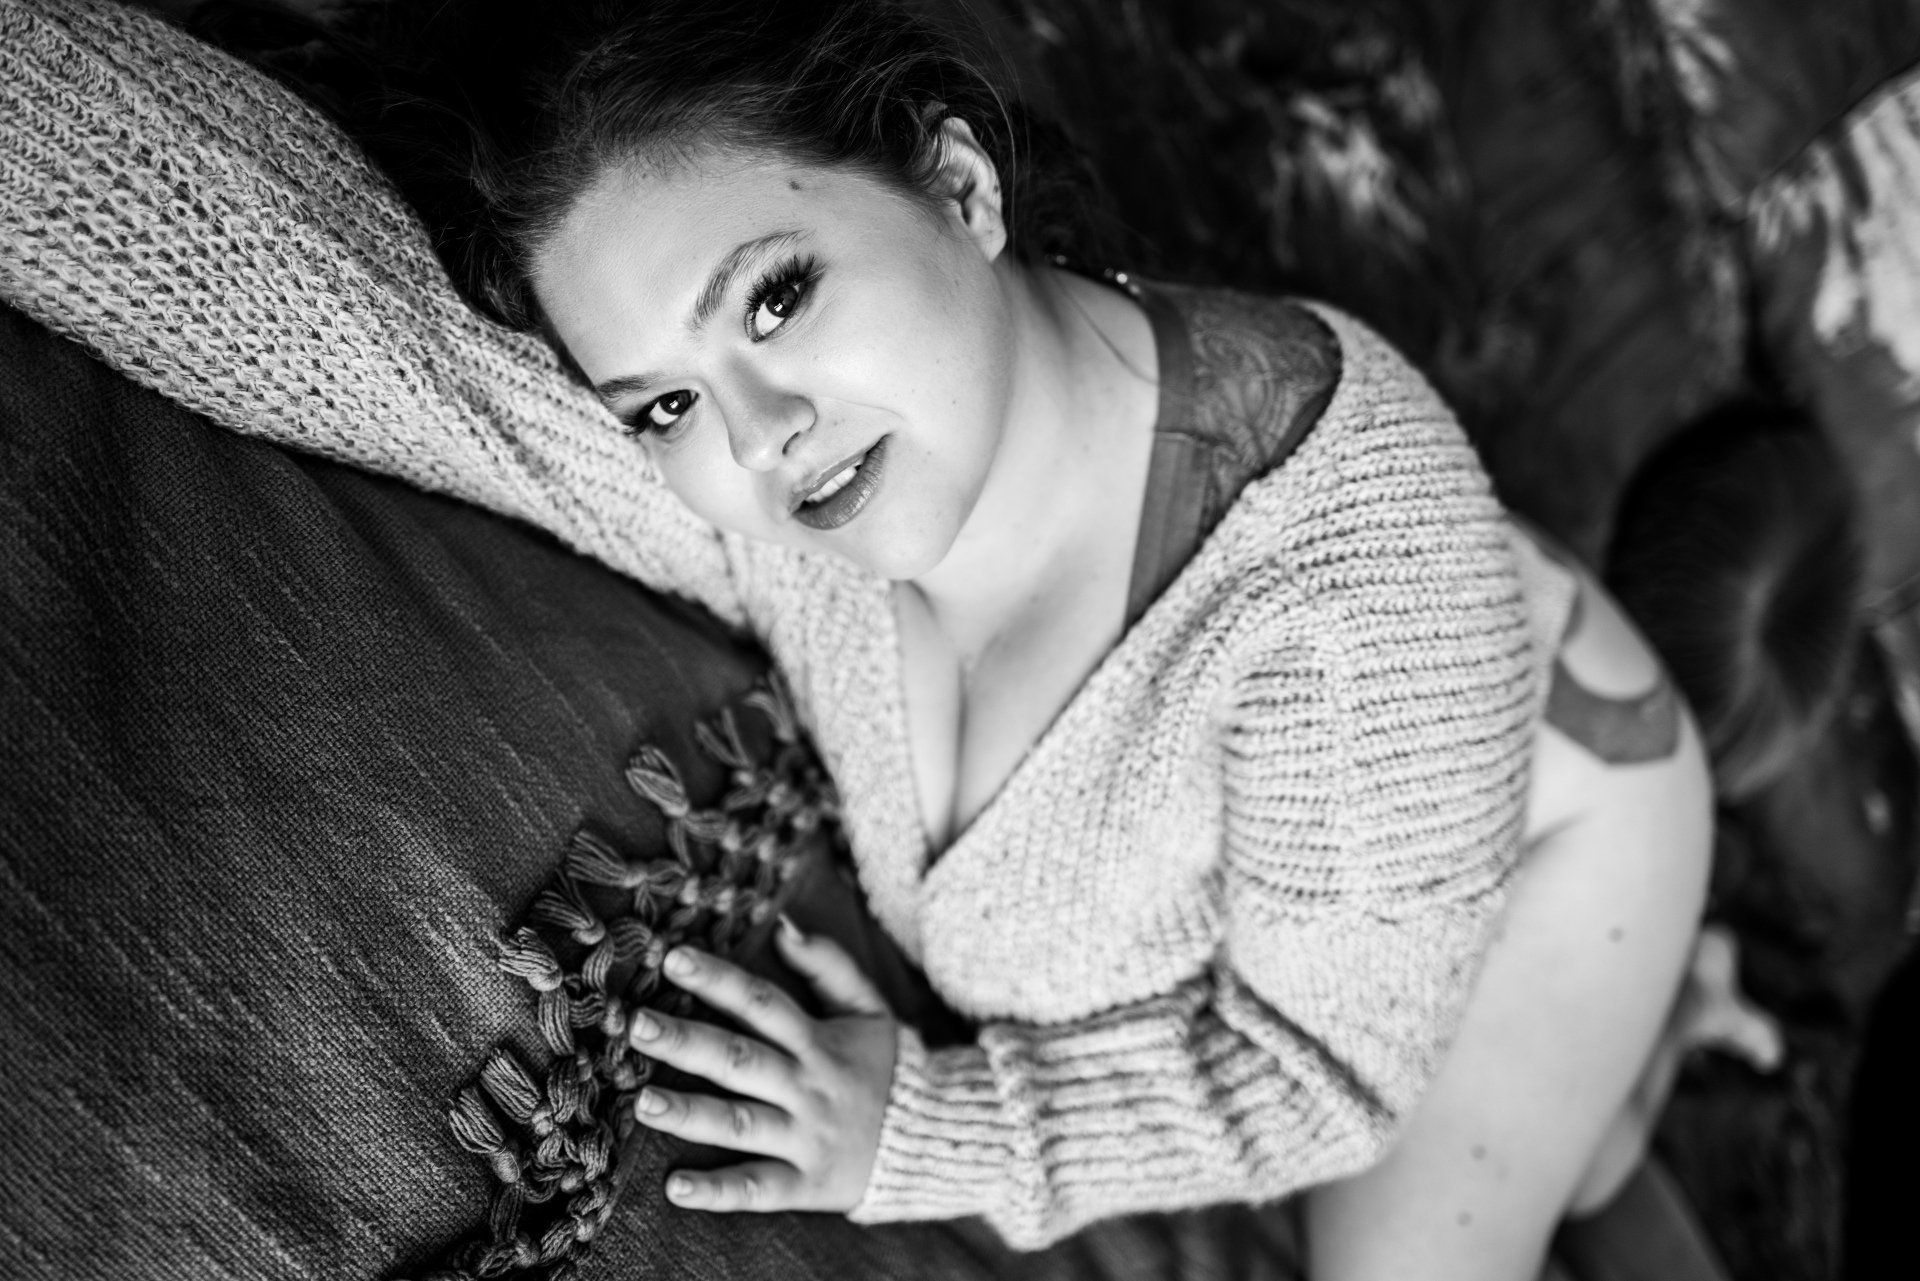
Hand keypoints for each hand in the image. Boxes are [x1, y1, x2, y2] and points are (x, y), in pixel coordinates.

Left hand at [628, 918, 898, 1213]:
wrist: (936, 1138)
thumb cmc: (887, 1067)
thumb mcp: (869, 1007)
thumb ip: (827, 964)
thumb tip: (781, 924)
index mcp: (818, 1040)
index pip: (761, 1002)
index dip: (718, 979)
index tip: (673, 959)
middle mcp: (807, 1086)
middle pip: (741, 1059)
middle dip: (688, 1042)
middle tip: (637, 1026)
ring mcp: (805, 1137)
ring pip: (741, 1123)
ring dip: (691, 1113)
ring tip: (642, 1102)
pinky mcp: (806, 1183)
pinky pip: (759, 1188)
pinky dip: (718, 1191)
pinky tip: (674, 1187)